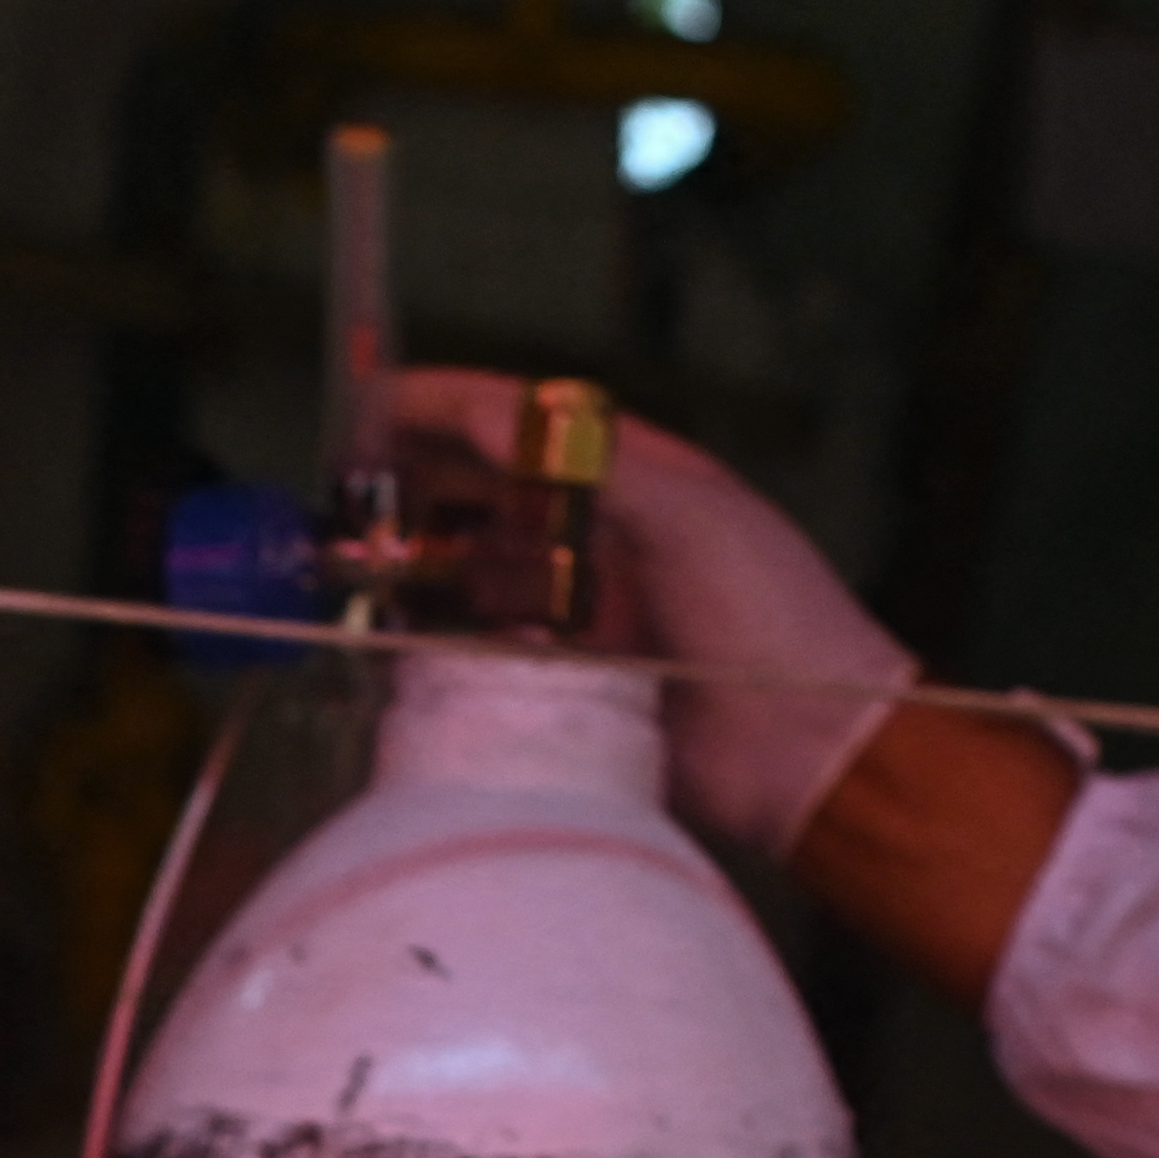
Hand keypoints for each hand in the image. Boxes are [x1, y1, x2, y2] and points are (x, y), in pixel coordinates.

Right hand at [387, 365, 921, 858]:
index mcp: (641, 481)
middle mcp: (605, 541)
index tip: (376, 403)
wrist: (811, 754)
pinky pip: (488, 656)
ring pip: (481, 573)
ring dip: (421, 561)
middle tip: (347, 487)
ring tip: (357, 556)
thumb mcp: (689, 515)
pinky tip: (397, 634)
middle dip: (417, 484)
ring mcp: (584, 616)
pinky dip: (441, 642)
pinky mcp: (569, 688)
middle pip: (491, 495)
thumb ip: (590, 462)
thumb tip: (492, 409)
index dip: (449, 407)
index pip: (528, 424)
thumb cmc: (775, 621)